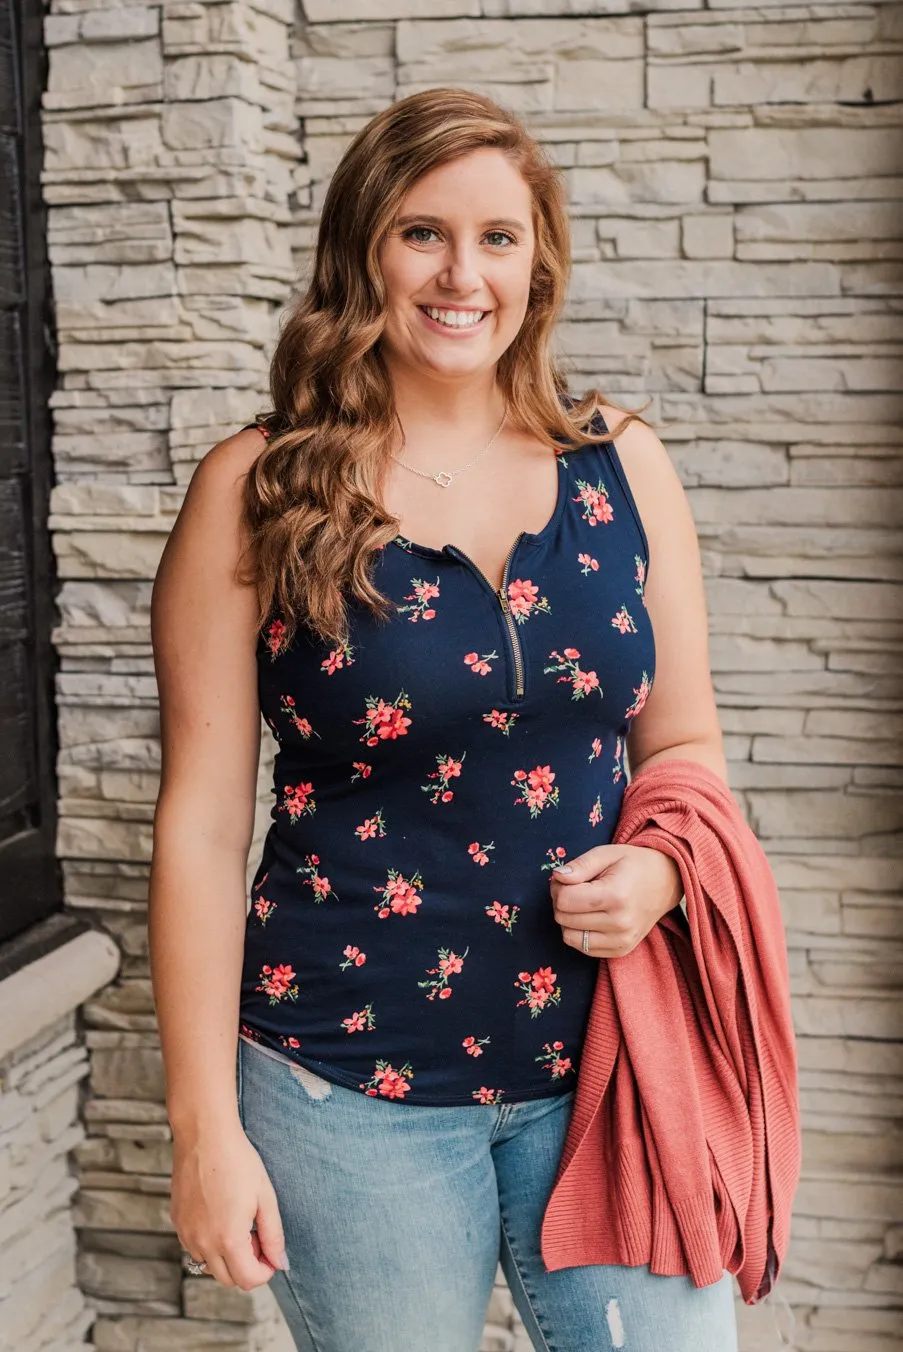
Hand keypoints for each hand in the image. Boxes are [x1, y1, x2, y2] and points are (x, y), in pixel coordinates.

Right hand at [170, 1119, 289, 1288]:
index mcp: (228, 1238)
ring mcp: (186, 1234)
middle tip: (256, 1234)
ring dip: (227, 1256)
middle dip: (247, 1265)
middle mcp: (202, 1243)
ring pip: (209, 1265)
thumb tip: (280, 1263)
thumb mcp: (265, 1197)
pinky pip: (195, 1248)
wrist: (205, 1136)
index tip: (271, 1252)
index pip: (248, 1280)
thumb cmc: (238, 1162)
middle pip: (228, 1279)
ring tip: (238, 1222)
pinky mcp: (177, 1223)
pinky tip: (220, 1214)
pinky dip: (210, 1243)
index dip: (265, 1270)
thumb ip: (274, 1235)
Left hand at [550, 844, 682, 958]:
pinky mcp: (621, 951)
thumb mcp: (606, 854)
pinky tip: (590, 918)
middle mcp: (619, 923)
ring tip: (581, 904)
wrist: (665, 882)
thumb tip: (557, 877)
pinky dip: (579, 933)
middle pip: (564, 919)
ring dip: (568, 920)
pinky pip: (583, 948)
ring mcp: (622, 941)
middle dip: (561, 902)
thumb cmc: (633, 864)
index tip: (568, 879)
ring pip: (569, 937)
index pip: (565, 900)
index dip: (558, 887)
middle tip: (574, 888)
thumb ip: (580, 866)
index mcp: (616, 896)